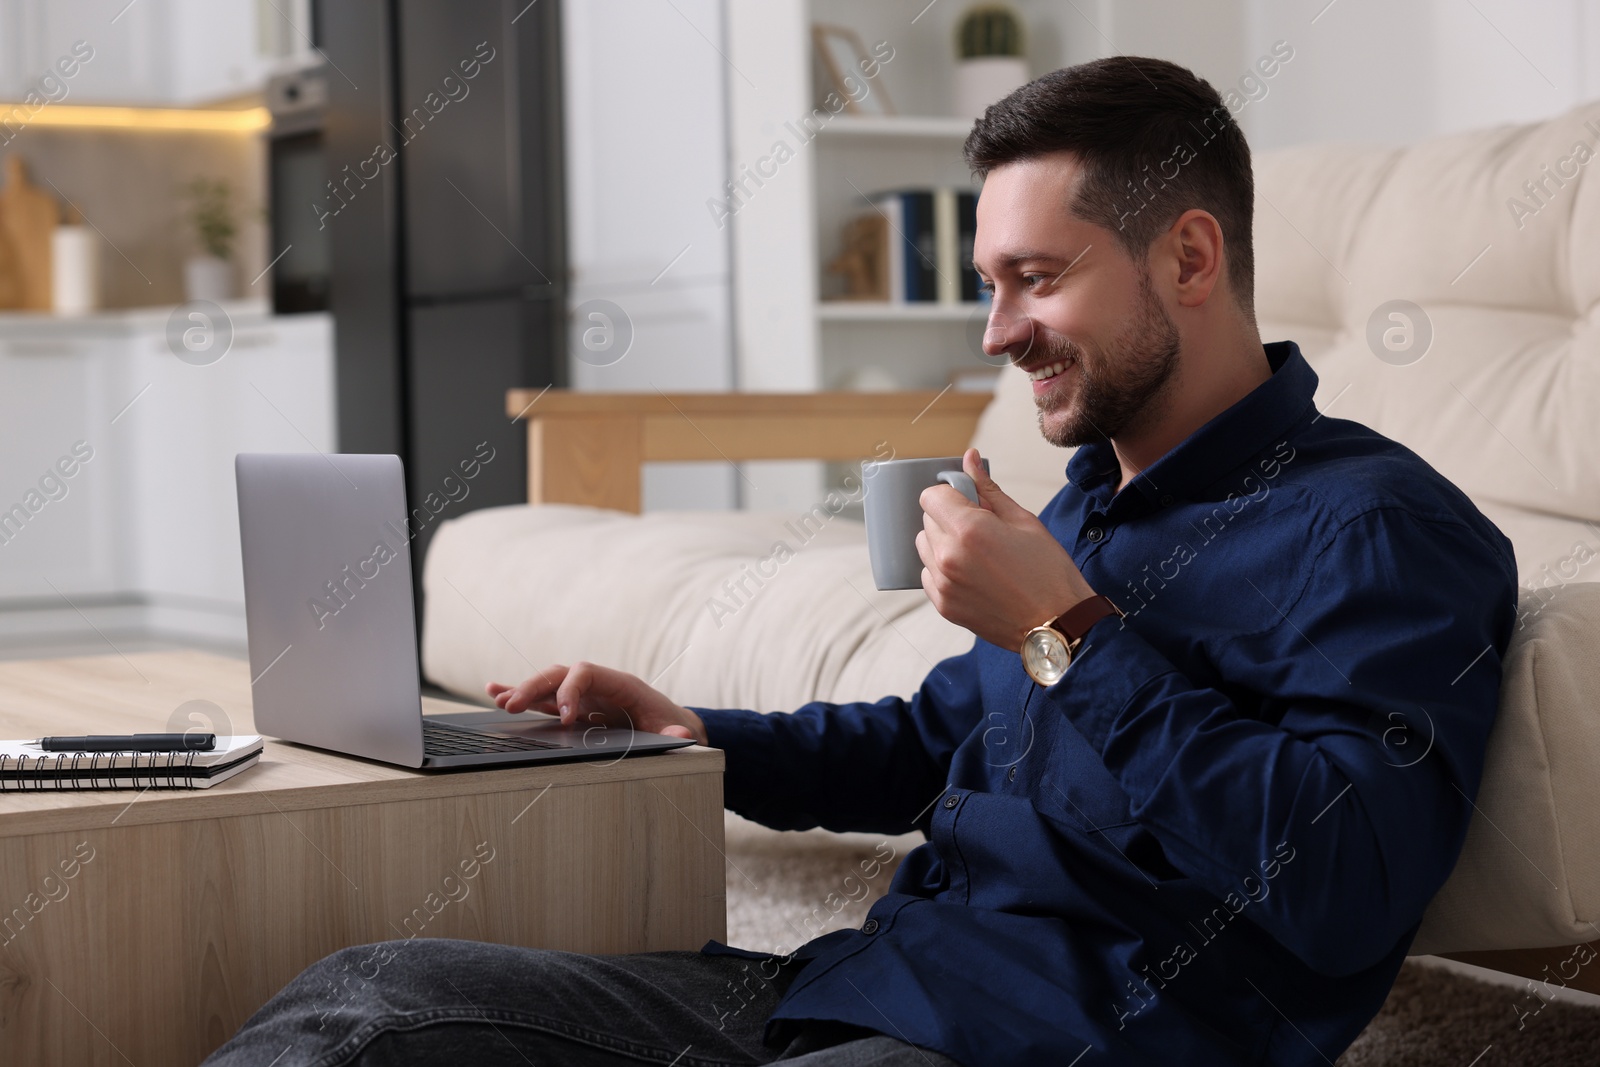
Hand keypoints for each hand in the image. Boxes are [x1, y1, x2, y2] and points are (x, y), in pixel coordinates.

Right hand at [486, 662, 707, 745]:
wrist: (668, 722)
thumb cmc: (668, 723)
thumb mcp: (674, 728)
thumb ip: (674, 731)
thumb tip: (681, 733)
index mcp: (619, 683)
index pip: (586, 673)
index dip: (571, 691)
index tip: (565, 719)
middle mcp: (596, 684)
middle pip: (559, 674)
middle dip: (534, 687)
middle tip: (513, 706)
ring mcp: (582, 695)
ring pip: (547, 685)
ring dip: (522, 690)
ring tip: (498, 699)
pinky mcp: (572, 708)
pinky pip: (543, 699)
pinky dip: (520, 693)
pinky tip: (494, 691)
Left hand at [916, 448, 1096, 649]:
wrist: (1057, 624)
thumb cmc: (1048, 572)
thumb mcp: (1023, 520)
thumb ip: (988, 489)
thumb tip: (969, 459)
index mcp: (969, 529)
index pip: (931, 496)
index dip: (949, 494)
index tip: (967, 500)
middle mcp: (948, 556)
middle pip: (927, 519)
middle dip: (949, 517)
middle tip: (982, 529)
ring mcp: (943, 584)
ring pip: (925, 547)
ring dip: (943, 543)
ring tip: (977, 553)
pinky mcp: (944, 606)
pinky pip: (928, 575)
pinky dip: (943, 569)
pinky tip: (972, 573)